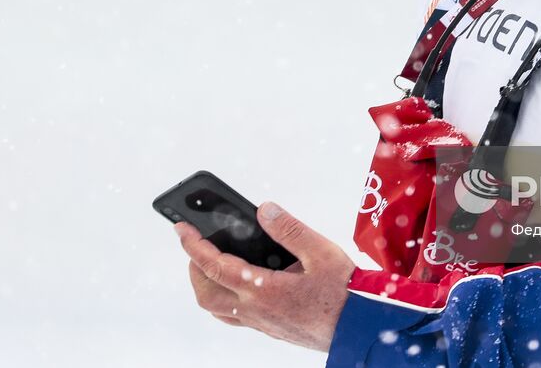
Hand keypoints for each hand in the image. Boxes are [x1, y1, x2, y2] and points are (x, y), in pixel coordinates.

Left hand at [175, 201, 356, 351]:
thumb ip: (290, 229)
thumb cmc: (345, 294)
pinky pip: (235, 317)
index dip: (193, 245)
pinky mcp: (271, 328)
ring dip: (207, 285)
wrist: (360, 328)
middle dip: (194, 267)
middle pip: (206, 293)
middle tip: (196, 244)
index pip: (214, 265)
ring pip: (218, 309)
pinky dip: (225, 297)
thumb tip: (264, 210)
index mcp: (263, 290)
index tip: (181, 228)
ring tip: (212, 262)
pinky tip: (240, 283)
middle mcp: (256, 311)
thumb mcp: (321, 252)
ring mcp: (262, 323)